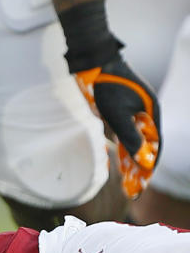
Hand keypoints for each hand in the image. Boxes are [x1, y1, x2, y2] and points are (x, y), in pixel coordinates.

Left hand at [74, 57, 160, 199]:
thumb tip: (142, 160)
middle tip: (132, 188)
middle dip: (141, 166)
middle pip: (147, 145)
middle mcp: (147, 113)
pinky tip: (118, 161)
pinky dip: (124, 148)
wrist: (96, 64)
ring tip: (126, 180)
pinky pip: (127, 134)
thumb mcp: (118, 115)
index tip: (142, 184)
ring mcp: (136, 112)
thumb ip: (130, 136)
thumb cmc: (107, 88)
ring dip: (132, 159)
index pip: (156, 145)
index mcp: (153, 113)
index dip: (149, 165)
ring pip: (137, 141)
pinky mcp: (123, 111)